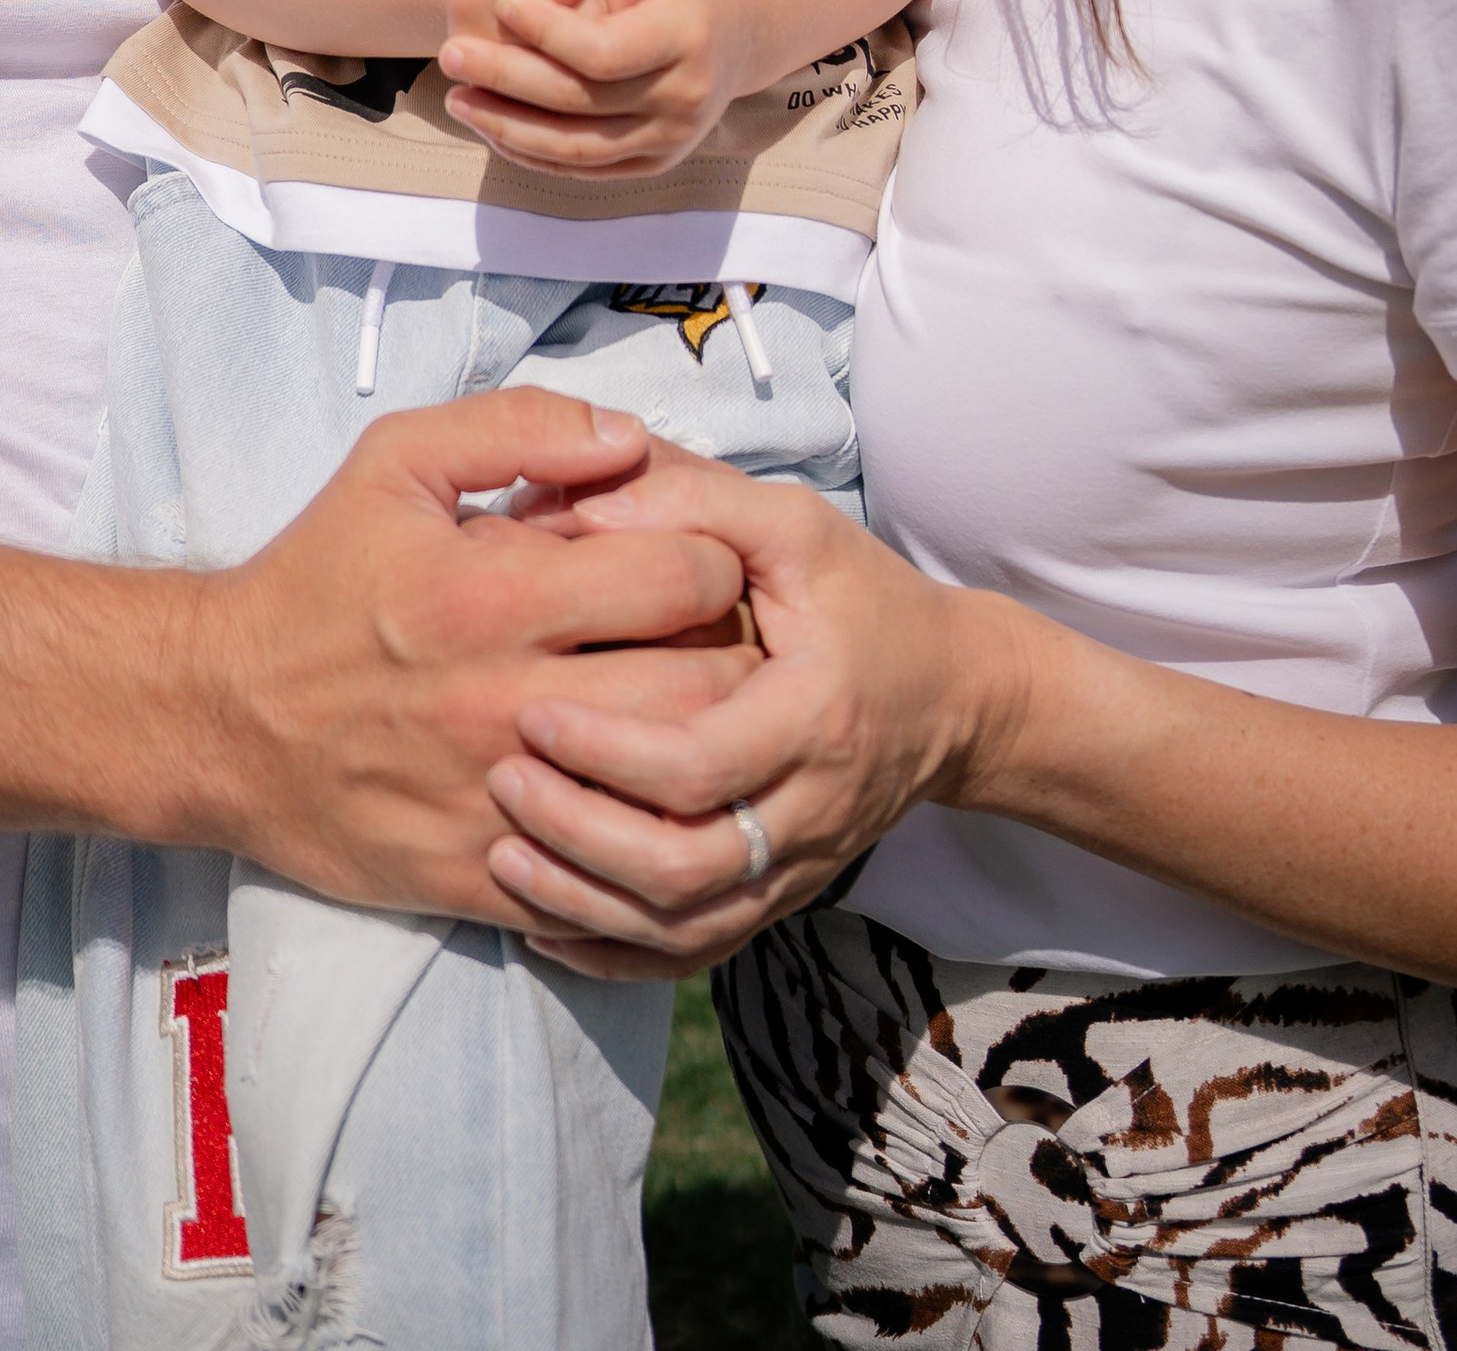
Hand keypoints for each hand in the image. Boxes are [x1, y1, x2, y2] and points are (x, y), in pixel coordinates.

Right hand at [177, 387, 758, 924]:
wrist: (220, 717)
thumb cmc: (319, 577)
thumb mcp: (396, 462)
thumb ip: (518, 427)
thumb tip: (630, 437)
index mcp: (495, 592)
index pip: (683, 577)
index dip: (712, 559)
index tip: (694, 560)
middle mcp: (507, 700)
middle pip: (703, 689)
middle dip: (734, 658)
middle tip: (717, 642)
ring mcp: (499, 797)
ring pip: (671, 791)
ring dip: (707, 754)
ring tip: (696, 719)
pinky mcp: (482, 877)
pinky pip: (605, 880)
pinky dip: (641, 843)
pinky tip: (638, 802)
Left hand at [437, 0, 766, 178]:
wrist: (743, 30)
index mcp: (687, 31)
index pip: (605, 52)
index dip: (546, 33)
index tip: (501, 3)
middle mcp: (685, 93)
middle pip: (580, 102)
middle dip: (507, 78)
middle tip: (450, 52)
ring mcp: (672, 136)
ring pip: (575, 148)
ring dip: (507, 126)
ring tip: (456, 95)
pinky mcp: (656, 161)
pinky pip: (584, 168)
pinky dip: (532, 152)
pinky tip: (490, 122)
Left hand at [471, 456, 1029, 972]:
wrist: (955, 696)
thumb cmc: (862, 598)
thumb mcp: (795, 527)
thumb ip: (695, 503)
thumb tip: (582, 504)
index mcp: (815, 716)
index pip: (702, 766)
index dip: (608, 751)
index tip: (533, 711)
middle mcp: (810, 809)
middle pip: (687, 867)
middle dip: (580, 836)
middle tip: (501, 779)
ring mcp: (797, 868)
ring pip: (685, 927)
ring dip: (585, 903)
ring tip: (504, 854)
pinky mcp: (780, 898)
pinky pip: (694, 954)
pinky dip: (616, 952)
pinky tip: (547, 926)